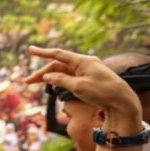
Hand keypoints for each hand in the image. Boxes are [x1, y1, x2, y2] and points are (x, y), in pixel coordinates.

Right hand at [25, 46, 141, 132]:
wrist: (122, 101)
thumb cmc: (102, 92)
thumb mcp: (79, 87)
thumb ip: (61, 80)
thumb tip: (47, 76)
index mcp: (82, 61)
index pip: (58, 54)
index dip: (43, 52)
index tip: (30, 49)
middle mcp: (84, 63)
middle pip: (58, 65)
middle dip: (42, 73)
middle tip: (27, 82)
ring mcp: (86, 71)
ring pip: (62, 72)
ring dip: (49, 78)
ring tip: (34, 84)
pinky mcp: (88, 79)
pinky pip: (69, 77)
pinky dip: (59, 81)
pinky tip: (52, 86)